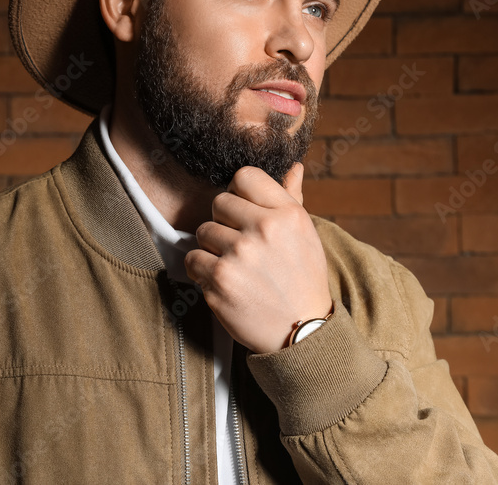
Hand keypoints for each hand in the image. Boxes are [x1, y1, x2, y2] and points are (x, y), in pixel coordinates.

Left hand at [184, 162, 332, 352]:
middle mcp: (264, 229)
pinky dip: (202, 271)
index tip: (244, 212)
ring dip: (213, 248)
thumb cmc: (303, 278)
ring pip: (203, 231)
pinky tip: (223, 281)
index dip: (239, 193)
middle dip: (225, 222)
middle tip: (241, 245)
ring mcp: (240, 255)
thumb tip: (294, 166)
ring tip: (235, 266)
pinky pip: (192, 259)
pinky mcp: (220, 281)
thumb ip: (292, 197)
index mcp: (288, 213)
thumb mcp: (305, 234)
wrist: (302, 332)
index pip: (244, 176)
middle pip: (219, 202)